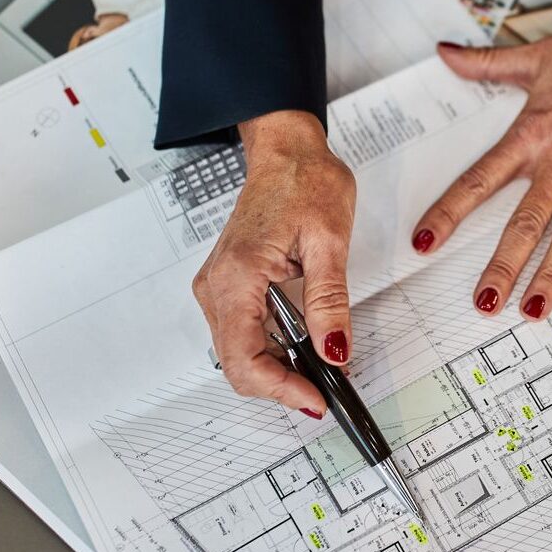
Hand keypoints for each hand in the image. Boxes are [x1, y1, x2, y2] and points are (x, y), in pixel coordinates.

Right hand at [192, 110, 354, 415]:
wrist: (287, 153)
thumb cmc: (305, 182)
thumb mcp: (329, 242)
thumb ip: (329, 301)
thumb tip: (334, 350)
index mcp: (237, 275)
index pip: (245, 357)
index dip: (280, 389)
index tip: (317, 399)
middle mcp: (217, 285)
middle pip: (237, 363)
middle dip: (279, 386)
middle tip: (324, 391)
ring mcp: (219, 286)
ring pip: (238, 353)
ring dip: (276, 370)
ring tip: (319, 372)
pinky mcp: (229, 285)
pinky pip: (243, 332)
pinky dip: (271, 350)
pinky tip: (302, 348)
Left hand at [410, 0, 551, 316]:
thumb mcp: (536, 56)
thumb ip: (486, 64)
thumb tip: (446, 53)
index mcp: (533, 134)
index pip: (480, 180)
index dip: (449, 213)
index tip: (424, 242)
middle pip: (526, 220)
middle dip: (503, 264)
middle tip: (485, 302)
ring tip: (536, 309)